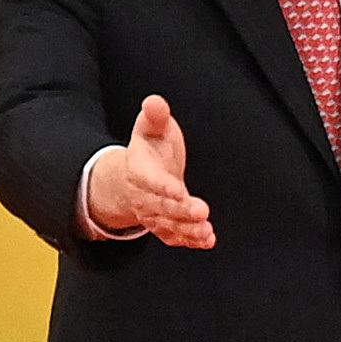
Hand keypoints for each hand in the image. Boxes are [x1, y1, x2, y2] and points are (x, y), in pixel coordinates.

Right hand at [88, 96, 215, 248]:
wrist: (133, 177)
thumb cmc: (149, 150)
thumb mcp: (150, 128)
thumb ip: (154, 116)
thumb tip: (155, 101)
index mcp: (140, 170)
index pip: (151, 180)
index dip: (164, 186)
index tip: (179, 190)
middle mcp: (144, 195)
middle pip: (161, 206)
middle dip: (181, 210)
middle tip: (201, 212)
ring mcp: (153, 213)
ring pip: (168, 225)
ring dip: (187, 229)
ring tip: (206, 231)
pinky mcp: (164, 225)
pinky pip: (174, 236)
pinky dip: (190, 240)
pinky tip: (207, 240)